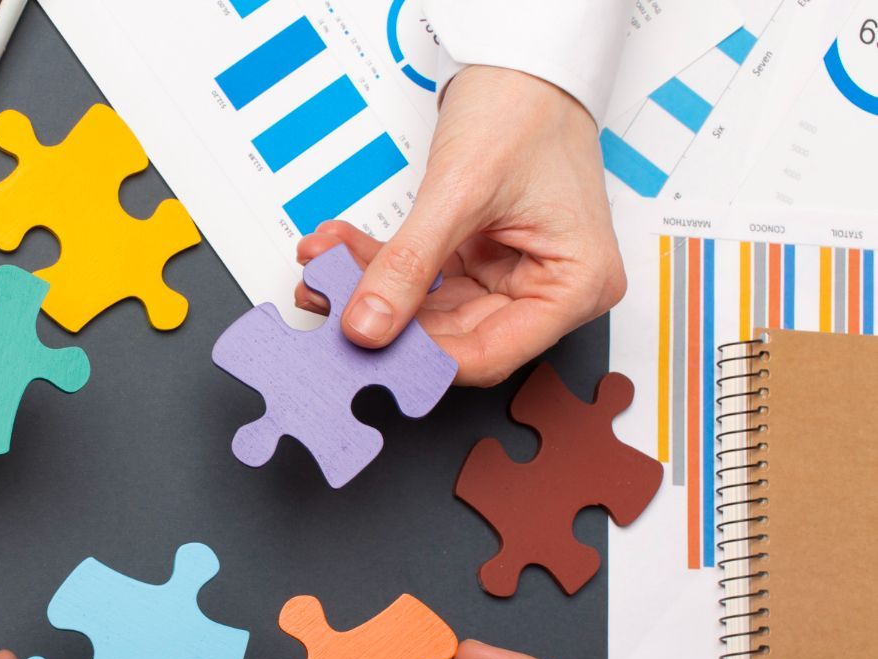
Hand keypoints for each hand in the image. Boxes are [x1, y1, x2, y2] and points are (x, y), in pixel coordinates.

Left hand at [297, 66, 626, 386]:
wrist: (521, 60)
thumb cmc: (525, 108)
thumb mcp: (461, 191)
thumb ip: (410, 265)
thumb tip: (367, 325)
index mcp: (576, 286)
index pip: (491, 353)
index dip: (423, 359)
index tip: (365, 351)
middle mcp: (548, 288)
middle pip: (453, 335)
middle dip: (383, 317)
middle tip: (327, 303)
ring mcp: (510, 275)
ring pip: (427, 308)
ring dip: (370, 288)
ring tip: (321, 269)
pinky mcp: (478, 258)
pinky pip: (422, 277)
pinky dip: (379, 264)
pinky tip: (337, 250)